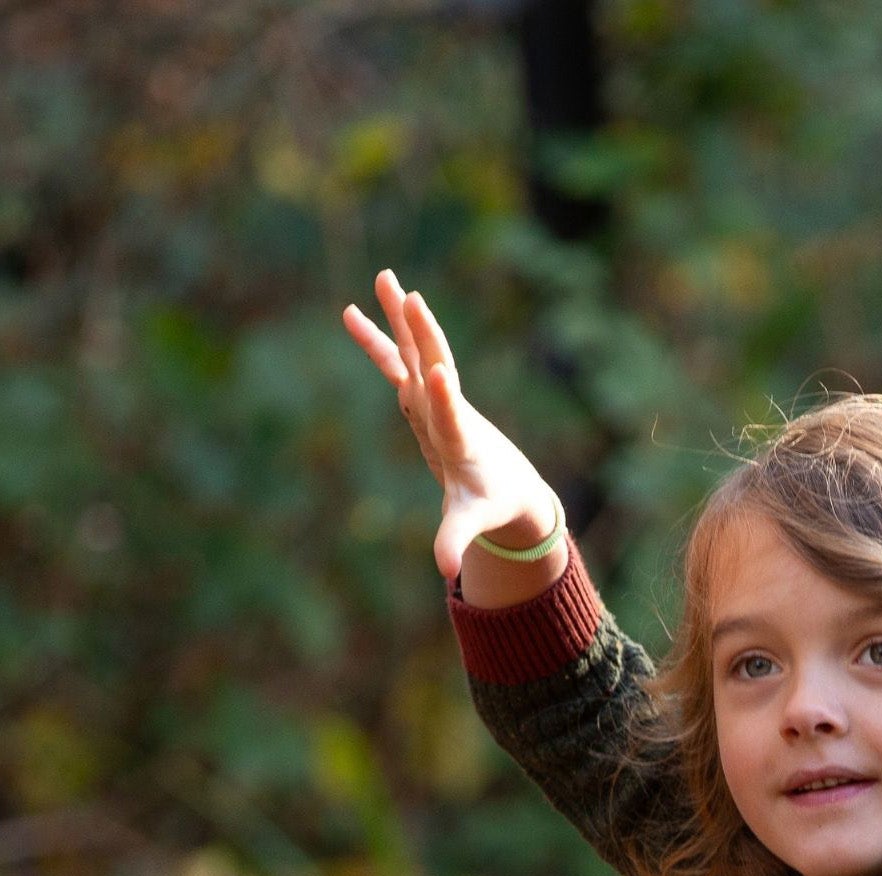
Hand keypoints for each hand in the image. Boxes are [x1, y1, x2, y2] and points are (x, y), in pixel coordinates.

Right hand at [342, 271, 560, 580]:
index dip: (447, 398)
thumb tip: (446, 570)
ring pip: (417, 352)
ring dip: (400, 319)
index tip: (440, 371)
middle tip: (414, 300)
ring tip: (386, 278)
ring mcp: (435, 398)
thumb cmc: (493, 503)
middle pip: (436, 366)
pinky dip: (376, 341)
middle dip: (425, 337)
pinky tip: (350, 312)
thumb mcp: (473, 520)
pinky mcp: (422, 397)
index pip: (454, 416)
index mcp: (463, 440)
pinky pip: (396, 363)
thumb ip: (457, 538)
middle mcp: (450, 410)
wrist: (510, 483)